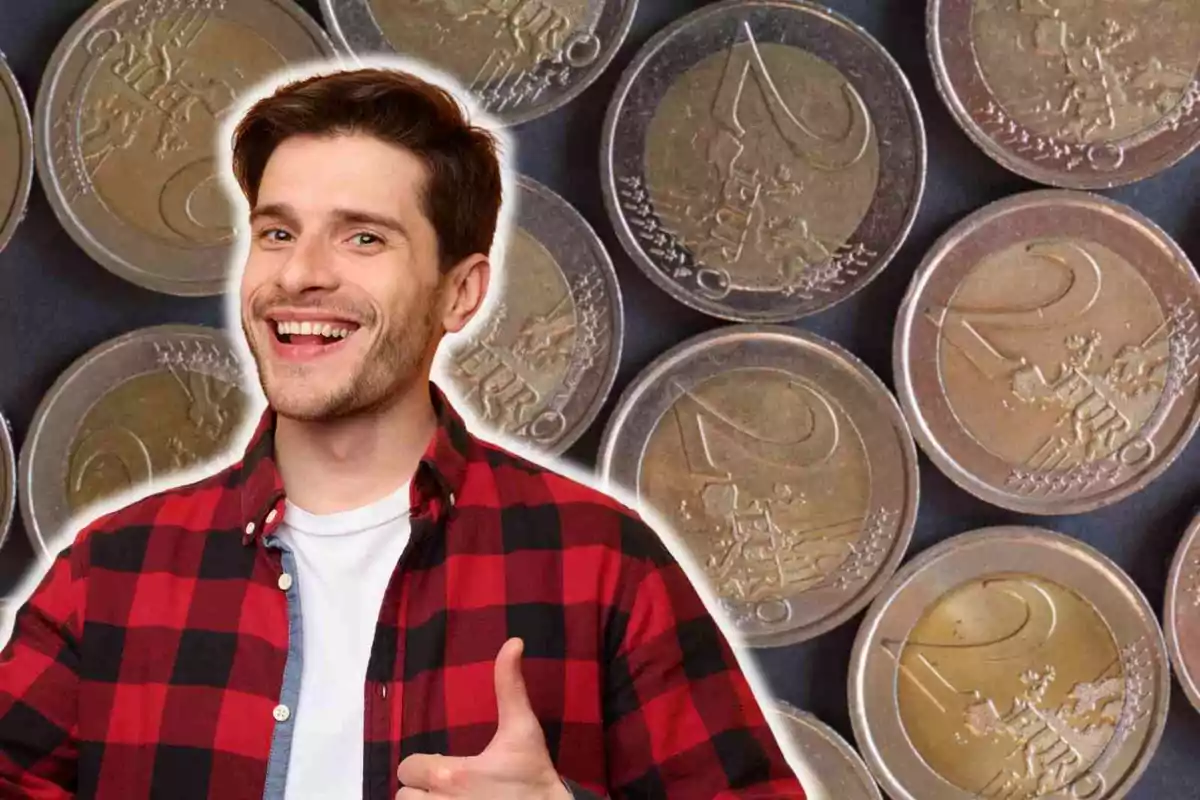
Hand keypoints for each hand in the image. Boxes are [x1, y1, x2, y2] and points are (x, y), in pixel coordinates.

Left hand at [395, 638, 571, 799]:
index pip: (408, 768)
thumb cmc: (533, 774)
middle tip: (442, 787)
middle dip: (419, 791)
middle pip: (403, 796)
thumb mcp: (523, 728)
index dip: (421, 764)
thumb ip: (510, 685)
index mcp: (451, 775)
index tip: (441, 766)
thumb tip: (513, 642)